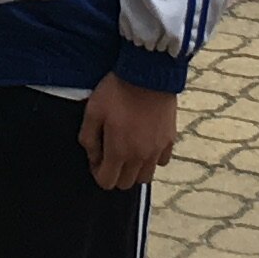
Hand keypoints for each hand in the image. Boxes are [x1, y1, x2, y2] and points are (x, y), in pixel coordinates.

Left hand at [77, 76, 178, 192]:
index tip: (97, 158)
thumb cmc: (116, 91)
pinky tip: (145, 142)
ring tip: (129, 151)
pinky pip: (161, 161)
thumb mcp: (92, 111)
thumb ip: (88, 139)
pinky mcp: (170, 140)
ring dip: (134, 170)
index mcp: (119, 151)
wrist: (148, 73)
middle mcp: (140, 157)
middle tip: (111, 154)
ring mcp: (157, 150)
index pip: (107, 182)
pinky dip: (152, 159)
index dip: (98, 173)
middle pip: (126, 184)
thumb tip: (93, 157)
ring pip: (145, 177)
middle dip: (115, 174)